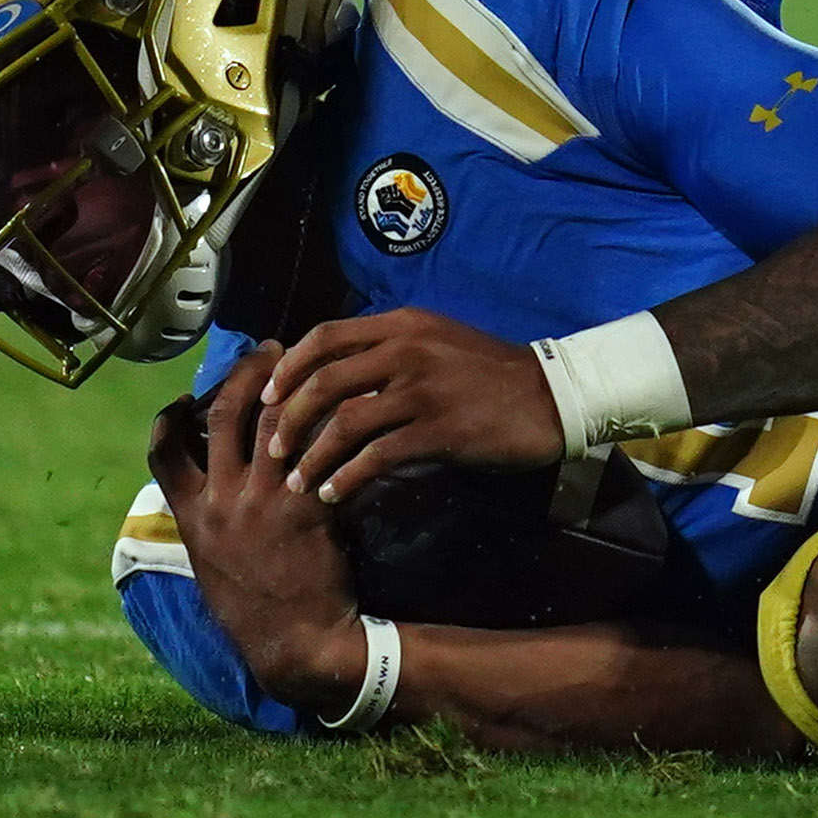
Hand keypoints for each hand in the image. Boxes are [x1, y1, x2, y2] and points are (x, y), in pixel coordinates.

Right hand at [170, 362, 371, 715]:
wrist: (296, 645)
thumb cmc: (255, 610)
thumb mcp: (210, 568)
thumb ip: (203, 525)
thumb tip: (201, 495)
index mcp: (190, 517)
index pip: (161, 451)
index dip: (169, 415)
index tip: (187, 393)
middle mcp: (220, 503)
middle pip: (221, 418)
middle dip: (243, 375)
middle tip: (269, 350)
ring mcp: (262, 503)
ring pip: (272, 422)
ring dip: (292, 385)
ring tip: (312, 363)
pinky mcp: (305, 508)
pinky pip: (316, 448)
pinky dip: (330, 419)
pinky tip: (348, 401)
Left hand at [255, 303, 562, 500]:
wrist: (549, 396)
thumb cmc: (490, 372)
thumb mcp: (437, 343)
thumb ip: (390, 351)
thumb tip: (335, 376)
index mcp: (402, 324)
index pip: (325, 337)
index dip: (288, 368)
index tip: (268, 398)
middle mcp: (406, 349)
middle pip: (323, 382)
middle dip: (287, 420)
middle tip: (273, 450)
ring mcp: (422, 389)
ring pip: (343, 423)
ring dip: (312, 457)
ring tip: (298, 483)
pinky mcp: (437, 429)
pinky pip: (376, 456)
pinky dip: (346, 478)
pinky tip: (335, 494)